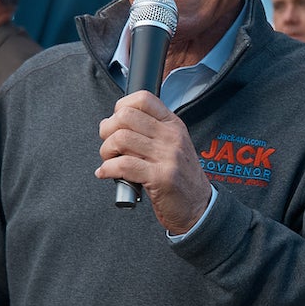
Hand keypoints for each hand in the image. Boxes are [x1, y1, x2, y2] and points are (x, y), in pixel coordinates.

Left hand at [96, 90, 211, 235]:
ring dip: (106, 151)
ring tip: (108, 161)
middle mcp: (171, 137)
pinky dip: (107, 169)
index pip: (143, 99)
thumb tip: (112, 123)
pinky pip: (123, 165)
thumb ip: (149, 132)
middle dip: (107, 130)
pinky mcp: (160, 177)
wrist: (198, 206)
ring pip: (121, 139)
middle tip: (109, 145)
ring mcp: (167, 156)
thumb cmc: (179, 178)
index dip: (121, 106)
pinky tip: (106, 173)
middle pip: (126, 117)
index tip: (115, 122)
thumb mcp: (172, 146)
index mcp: (173, 125)